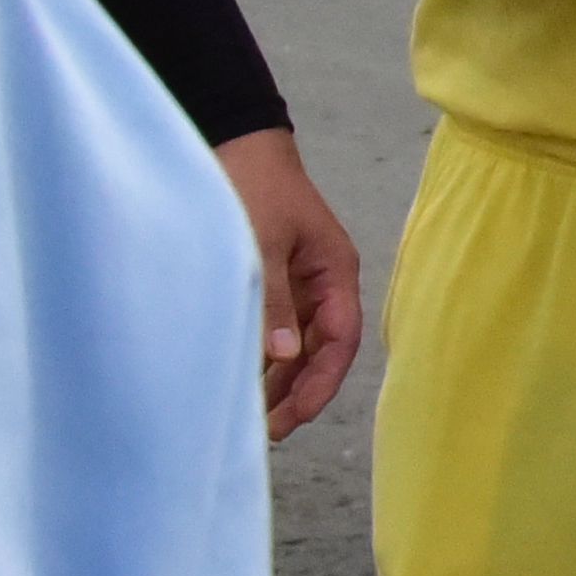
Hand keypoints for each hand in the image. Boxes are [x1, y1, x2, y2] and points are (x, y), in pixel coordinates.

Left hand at [208, 128, 365, 440]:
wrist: (234, 144)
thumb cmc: (254, 188)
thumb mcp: (263, 245)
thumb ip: (272, 301)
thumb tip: (282, 358)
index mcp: (335, 272)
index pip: (341, 340)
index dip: (322, 382)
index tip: (294, 417)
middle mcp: (321, 283)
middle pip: (321, 350)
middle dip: (298, 391)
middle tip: (268, 431)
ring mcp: (297, 283)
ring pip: (297, 344)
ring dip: (279, 379)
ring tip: (253, 416)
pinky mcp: (272, 281)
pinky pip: (275, 329)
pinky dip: (262, 356)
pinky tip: (242, 378)